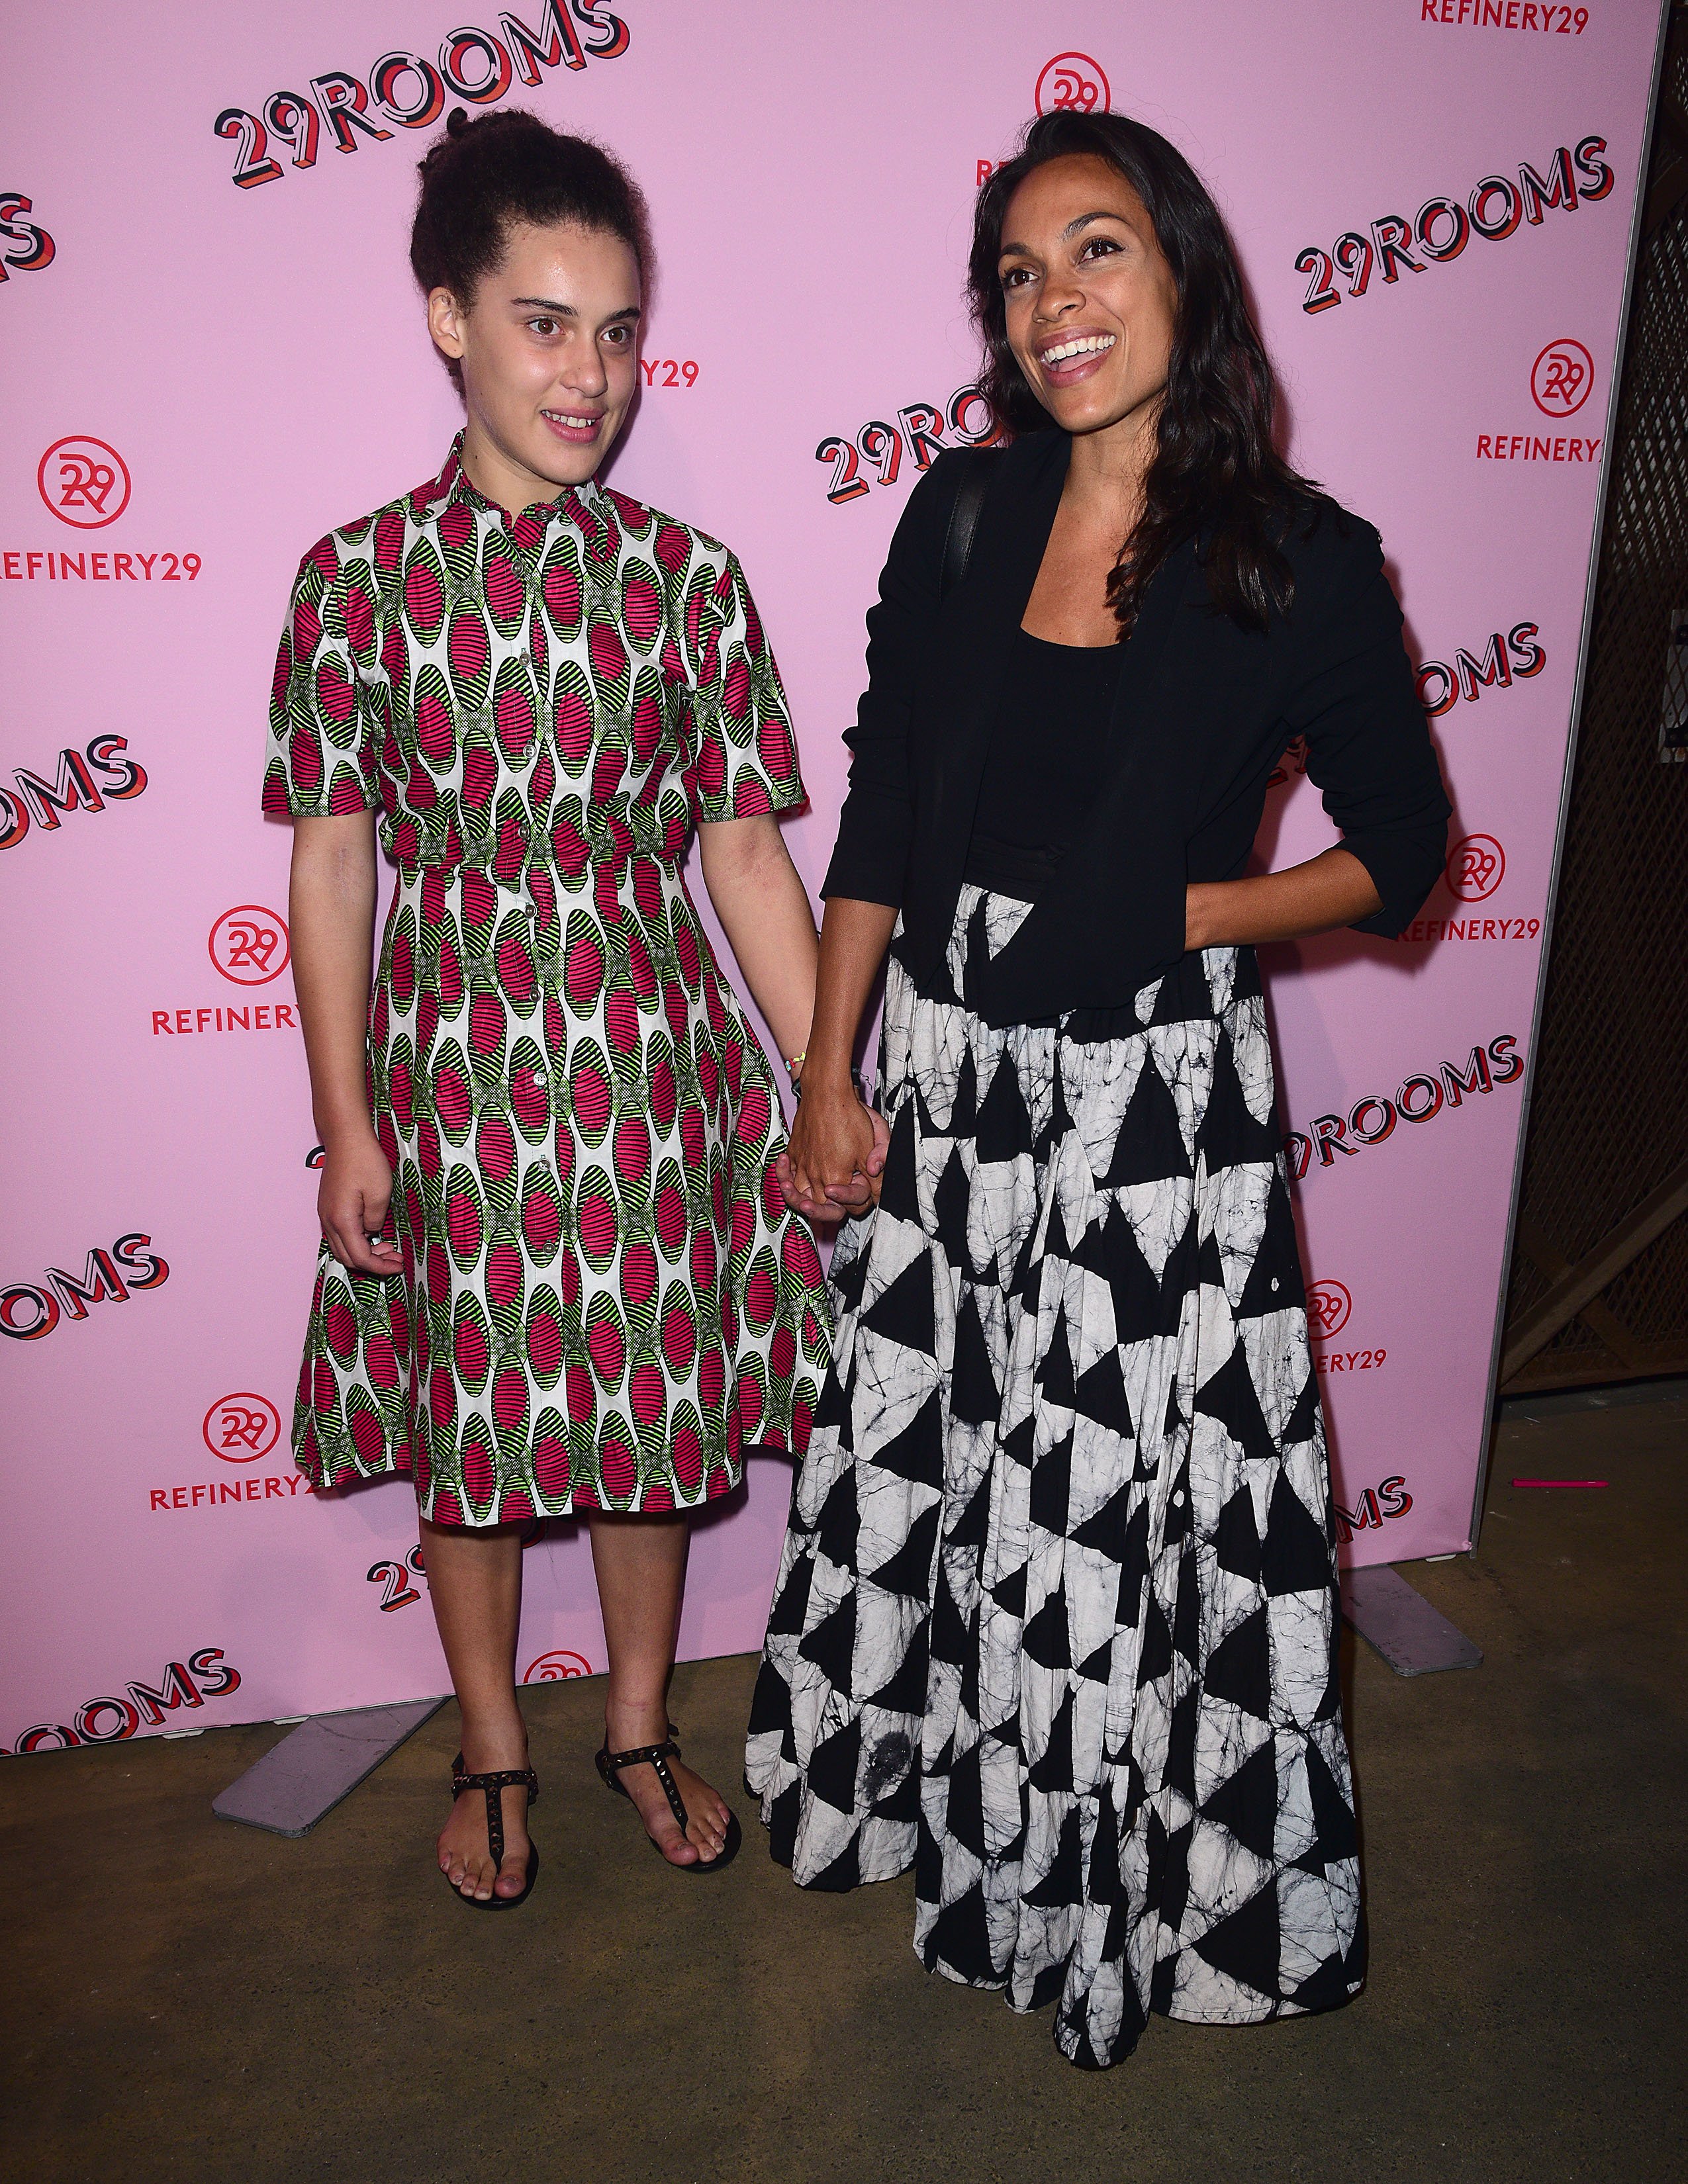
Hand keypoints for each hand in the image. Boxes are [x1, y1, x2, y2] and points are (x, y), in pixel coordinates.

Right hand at [317, 1131, 402, 1276]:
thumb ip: (376, 1221)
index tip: (399, 1266)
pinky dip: (356, 1241)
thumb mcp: (380, 1194)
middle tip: (395, 1258)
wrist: (346, 1136)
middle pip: (347, 1258)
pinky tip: (373, 1233)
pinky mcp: (328, 1206)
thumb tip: (372, 1233)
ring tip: (387, 1246)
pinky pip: (339, 1234)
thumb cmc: (364, 1161)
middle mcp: (328, 1221)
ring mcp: (325, 1214)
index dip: (380, 1267)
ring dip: (363, 1253)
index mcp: (342, 1221)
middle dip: (372, 1263)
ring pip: (341, 1247)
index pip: (360, 1258)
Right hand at [778, 1084, 888, 1223]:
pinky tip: (787, 1179)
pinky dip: (784, 1179)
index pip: (844, 1207)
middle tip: (830, 1206)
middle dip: (823, 1212)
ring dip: (797, 1200)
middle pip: (817, 1207)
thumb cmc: (848, 1116)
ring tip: (802, 1202)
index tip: (859, 1189)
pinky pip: (786, 1174)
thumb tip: (877, 1192)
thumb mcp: (873, 1145)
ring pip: (797, 1194)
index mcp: (836, 1178)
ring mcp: (801, 1164)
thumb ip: (877, 1175)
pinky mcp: (793, 1153)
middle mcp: (815, 1175)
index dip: (854, 1202)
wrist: (826, 1093)